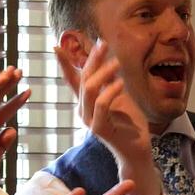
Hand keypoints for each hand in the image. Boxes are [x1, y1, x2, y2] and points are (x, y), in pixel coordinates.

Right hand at [70, 39, 161, 194]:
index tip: (57, 46)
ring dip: (103, 72)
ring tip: (117, 63)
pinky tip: (121, 83)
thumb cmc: (130, 125)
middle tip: (103, 44)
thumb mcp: (121, 97)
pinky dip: (110, 91)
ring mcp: (90, 120)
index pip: (72, 80)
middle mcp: (84, 110)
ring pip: (89, 89)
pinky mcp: (99, 128)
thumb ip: (111, 82)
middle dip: (92, 59)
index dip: (65, 64)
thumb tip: (107, 61)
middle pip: (83, 79)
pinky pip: (101, 104)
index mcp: (86, 103)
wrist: (137, 150)